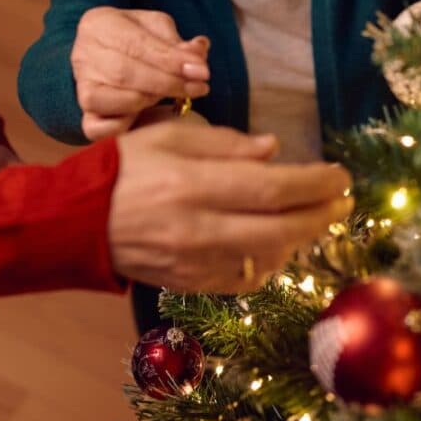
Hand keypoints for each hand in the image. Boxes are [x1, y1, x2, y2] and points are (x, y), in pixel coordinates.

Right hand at [70, 7, 209, 140]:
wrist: (108, 57)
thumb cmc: (135, 40)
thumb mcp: (156, 30)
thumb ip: (176, 42)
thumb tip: (199, 54)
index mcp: (98, 24)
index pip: (135, 43)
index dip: (170, 60)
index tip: (202, 71)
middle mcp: (82, 54)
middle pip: (124, 72)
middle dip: (167, 82)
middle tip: (199, 87)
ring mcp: (80, 86)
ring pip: (110, 99)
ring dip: (148, 99)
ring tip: (172, 95)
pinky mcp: (84, 114)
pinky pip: (97, 127)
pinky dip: (123, 124)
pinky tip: (143, 115)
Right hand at [106, 120, 352, 293]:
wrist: (77, 220)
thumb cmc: (122, 167)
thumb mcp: (165, 137)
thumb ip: (222, 143)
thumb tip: (273, 150)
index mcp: (191, 183)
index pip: (271, 186)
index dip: (314, 182)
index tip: (341, 175)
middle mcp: (199, 227)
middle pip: (280, 227)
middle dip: (321, 214)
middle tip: (344, 202)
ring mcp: (196, 262)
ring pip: (268, 257)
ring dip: (299, 238)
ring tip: (312, 218)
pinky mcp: (191, 283)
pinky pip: (245, 279)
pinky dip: (269, 262)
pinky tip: (275, 244)